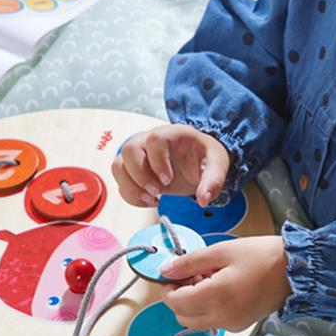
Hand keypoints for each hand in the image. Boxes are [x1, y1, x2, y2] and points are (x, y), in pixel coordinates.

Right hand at [112, 124, 230, 207]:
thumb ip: (213, 180)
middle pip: (129, 149)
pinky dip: (131, 195)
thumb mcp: (217, 165)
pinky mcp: (133, 170)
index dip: (158, 161)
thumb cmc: (204, 157)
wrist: (196, 162)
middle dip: (140, 175)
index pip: (155, 139)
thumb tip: (204, 199)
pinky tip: (150, 201)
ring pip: (118, 165)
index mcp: (171, 134)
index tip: (168, 180)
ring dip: (131, 187)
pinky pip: (120, 181)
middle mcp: (149, 140)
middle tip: (158, 192)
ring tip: (152, 199)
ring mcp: (138, 155)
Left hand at [158, 235, 292, 332]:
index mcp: (215, 297)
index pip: (175, 302)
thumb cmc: (260, 255)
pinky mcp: (240, 326)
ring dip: (193, 302)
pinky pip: (213, 320)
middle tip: (191, 273)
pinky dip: (208, 307)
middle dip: (179, 296)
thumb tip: (164, 270)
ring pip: (196, 321)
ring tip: (209, 277)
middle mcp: (222, 318)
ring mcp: (232, 325)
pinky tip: (221, 286)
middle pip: (182, 316)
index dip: (168, 287)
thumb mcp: (222, 251)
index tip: (173, 270)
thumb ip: (190, 262)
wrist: (294, 269)